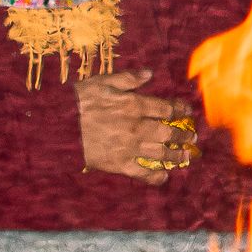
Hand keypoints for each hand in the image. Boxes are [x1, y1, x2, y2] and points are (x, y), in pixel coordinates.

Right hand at [74, 69, 201, 181]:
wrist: (59, 127)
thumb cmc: (79, 102)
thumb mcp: (103, 82)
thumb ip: (128, 78)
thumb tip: (149, 73)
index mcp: (133, 105)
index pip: (165, 108)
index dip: (180, 110)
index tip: (187, 112)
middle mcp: (136, 127)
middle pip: (168, 132)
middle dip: (183, 135)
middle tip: (192, 138)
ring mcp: (128, 147)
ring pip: (160, 153)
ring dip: (176, 155)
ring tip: (186, 157)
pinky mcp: (118, 164)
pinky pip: (141, 172)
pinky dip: (154, 176)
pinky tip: (163, 177)